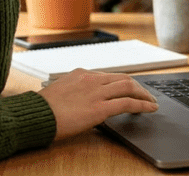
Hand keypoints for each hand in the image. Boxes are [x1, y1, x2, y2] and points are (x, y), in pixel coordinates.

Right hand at [37, 69, 158, 140]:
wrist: (37, 116)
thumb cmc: (43, 109)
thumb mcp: (60, 92)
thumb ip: (75, 92)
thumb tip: (83, 100)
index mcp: (80, 73)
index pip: (108, 76)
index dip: (122, 84)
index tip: (128, 90)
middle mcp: (91, 79)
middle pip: (123, 78)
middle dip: (138, 87)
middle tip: (146, 95)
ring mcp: (96, 92)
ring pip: (129, 87)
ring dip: (144, 94)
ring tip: (152, 102)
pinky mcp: (100, 108)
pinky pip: (128, 103)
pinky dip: (143, 105)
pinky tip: (150, 109)